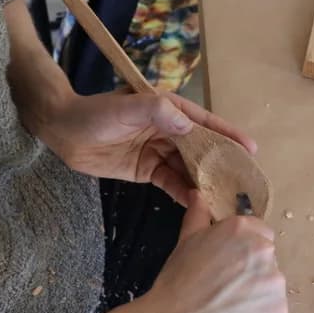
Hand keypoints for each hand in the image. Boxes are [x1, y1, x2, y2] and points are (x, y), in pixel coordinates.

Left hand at [43, 91, 256, 204]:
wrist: (62, 130)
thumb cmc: (95, 112)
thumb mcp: (127, 108)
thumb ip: (158, 113)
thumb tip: (190, 125)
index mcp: (169, 110)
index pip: (205, 123)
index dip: (228, 135)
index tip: (251, 149)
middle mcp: (169, 130)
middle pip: (202, 149)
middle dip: (222, 164)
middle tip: (243, 182)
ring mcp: (158, 151)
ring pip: (188, 169)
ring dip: (205, 182)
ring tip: (225, 199)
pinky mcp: (147, 170)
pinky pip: (170, 183)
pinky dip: (183, 193)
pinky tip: (197, 204)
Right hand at [144, 191, 287, 312]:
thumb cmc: (177, 282)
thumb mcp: (185, 241)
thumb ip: (198, 214)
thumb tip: (198, 194)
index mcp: (243, 229)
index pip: (259, 232)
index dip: (243, 248)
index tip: (228, 263)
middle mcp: (264, 251)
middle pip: (266, 258)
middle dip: (250, 270)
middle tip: (224, 287)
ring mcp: (275, 283)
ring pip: (270, 285)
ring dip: (256, 294)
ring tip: (228, 308)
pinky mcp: (279, 311)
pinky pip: (272, 311)